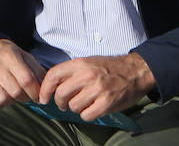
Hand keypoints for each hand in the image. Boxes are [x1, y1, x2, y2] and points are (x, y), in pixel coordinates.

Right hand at [0, 38, 44, 107]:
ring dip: (12, 101)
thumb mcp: (22, 54)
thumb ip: (36, 70)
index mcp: (8, 55)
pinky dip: (0, 103)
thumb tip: (45, 88)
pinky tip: (1, 94)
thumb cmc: (4, 53)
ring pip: (4, 100)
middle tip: (25, 94)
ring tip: (12, 93)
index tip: (38, 95)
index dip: (35, 91)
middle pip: (16, 92)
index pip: (26, 79)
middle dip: (25, 97)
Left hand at [38, 52, 154, 121]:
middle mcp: (87, 75)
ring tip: (83, 104)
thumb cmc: (110, 68)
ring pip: (73, 106)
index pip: (53, 76)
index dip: (44, 89)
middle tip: (64, 104)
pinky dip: (87, 115)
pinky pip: (86, 115)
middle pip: (61, 94)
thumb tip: (52, 86)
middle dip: (59, 103)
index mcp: (80, 63)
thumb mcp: (88, 62)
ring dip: (75, 108)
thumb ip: (71, 72)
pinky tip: (92, 109)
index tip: (43, 98)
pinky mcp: (106, 103)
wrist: (135, 71)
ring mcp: (97, 90)